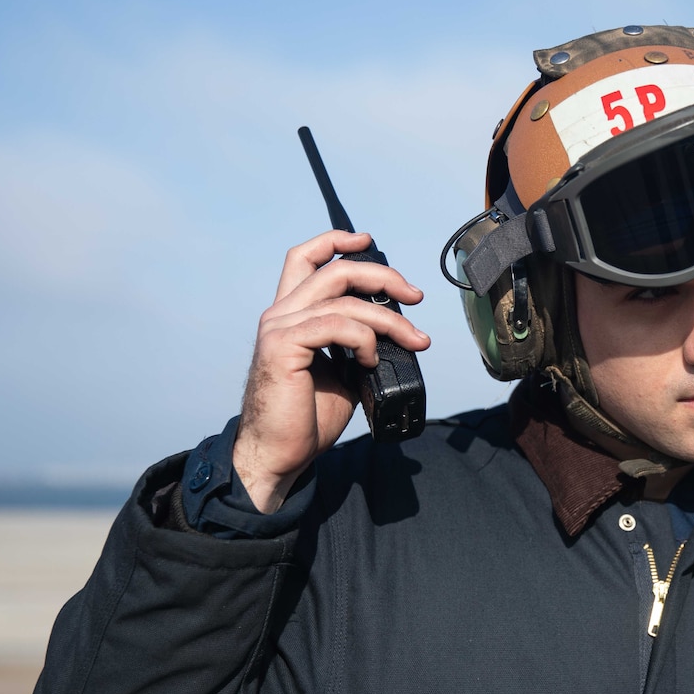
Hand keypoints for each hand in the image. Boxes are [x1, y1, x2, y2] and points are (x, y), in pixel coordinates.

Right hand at [233, 230, 429, 512]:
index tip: (368, 240)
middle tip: (415, 296)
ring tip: (414, 341)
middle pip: (336, 269)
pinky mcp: (282, 346)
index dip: (336, 241)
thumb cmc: (308, 416)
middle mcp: (281, 313)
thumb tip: (399, 334)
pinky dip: (364, 339)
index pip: (306, 258)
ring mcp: (279, 327)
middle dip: (383, 276)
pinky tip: (371, 360)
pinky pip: (336, 325)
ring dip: (389, 319)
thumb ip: (359, 344)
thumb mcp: (343, 372)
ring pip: (344, 299)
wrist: (280, 453)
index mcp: (292, 314)